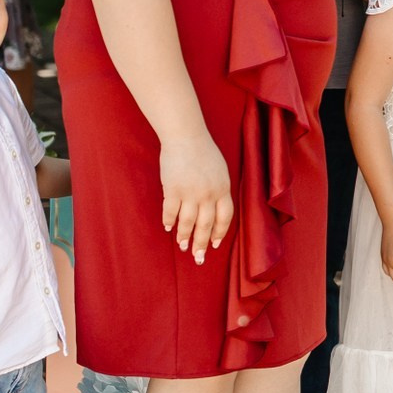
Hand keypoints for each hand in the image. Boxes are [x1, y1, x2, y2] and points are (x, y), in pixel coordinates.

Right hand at [159, 128, 232, 263]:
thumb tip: (213, 211)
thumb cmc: (203, 151)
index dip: (219, 233)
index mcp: (223, 189)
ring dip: (184, 236)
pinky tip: (167, 227)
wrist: (185, 136)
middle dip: (202, 244)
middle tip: (198, 257)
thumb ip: (218, 190)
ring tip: (182, 245)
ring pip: (188, 222)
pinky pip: (171, 211)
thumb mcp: (220, 171)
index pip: (225, 218)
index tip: (214, 244)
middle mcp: (209, 194)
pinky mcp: (173, 189)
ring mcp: (190, 192)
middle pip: (206, 225)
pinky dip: (169, 221)